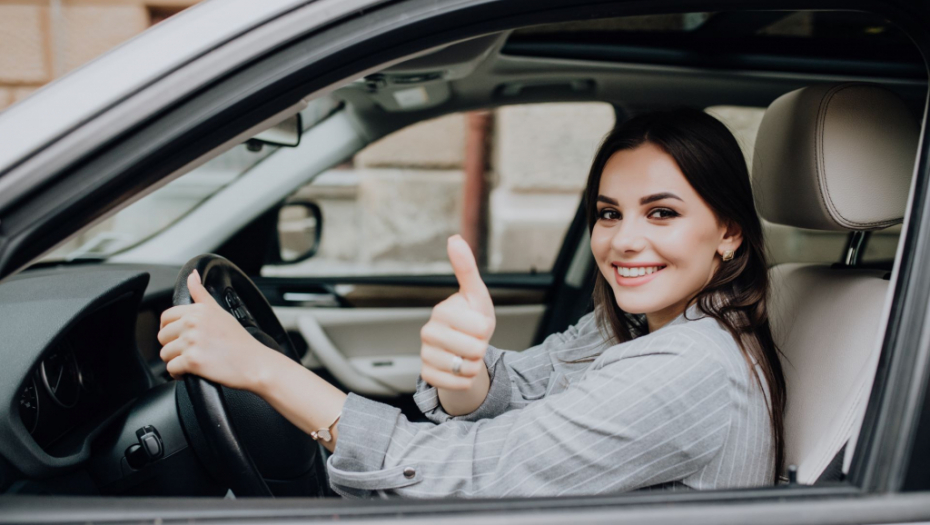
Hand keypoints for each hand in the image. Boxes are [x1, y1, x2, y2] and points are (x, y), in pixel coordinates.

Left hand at [158, 270, 277, 391]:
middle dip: (172, 346)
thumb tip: (192, 276)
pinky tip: (190, 372)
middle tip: (190, 351)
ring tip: (192, 362)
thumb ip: (201, 293)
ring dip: (175, 361)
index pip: (166, 317)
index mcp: (197, 310)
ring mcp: (191, 342)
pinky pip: (171, 369)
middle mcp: (192, 323)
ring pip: (165, 354)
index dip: (170, 329)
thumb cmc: (239, 341)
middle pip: (162, 336)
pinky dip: (178, 374)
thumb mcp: (220, 311)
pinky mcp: (191, 361)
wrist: (254, 363)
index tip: (179, 337)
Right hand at [419, 235, 495, 390]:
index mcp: (441, 311)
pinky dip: (466, 381)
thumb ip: (466, 268)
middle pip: (474, 350)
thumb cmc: (471, 319)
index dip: (486, 328)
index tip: (478, 324)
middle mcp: (428, 332)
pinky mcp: (427, 375)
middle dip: (482, 349)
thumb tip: (454, 238)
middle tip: (473, 341)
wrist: (464, 350)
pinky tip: (459, 369)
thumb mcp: (476, 294)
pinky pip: (457, 384)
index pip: (479, 326)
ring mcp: (425, 354)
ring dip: (475, 365)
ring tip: (467, 355)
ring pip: (466, 369)